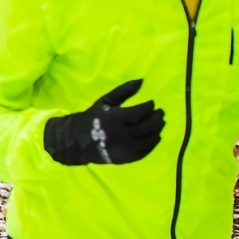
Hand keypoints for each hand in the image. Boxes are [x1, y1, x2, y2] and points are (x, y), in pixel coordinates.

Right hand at [43, 79, 163, 165]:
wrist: (78, 141)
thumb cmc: (93, 119)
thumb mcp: (105, 102)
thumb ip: (123, 91)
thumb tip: (142, 80)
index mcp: (116, 118)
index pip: (142, 111)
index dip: (150, 106)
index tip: (151, 103)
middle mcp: (123, 134)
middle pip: (149, 125)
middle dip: (157, 117)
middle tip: (159, 112)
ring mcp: (126, 148)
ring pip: (150, 138)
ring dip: (158, 129)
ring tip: (159, 123)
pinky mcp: (127, 158)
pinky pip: (146, 150)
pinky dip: (153, 143)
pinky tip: (155, 136)